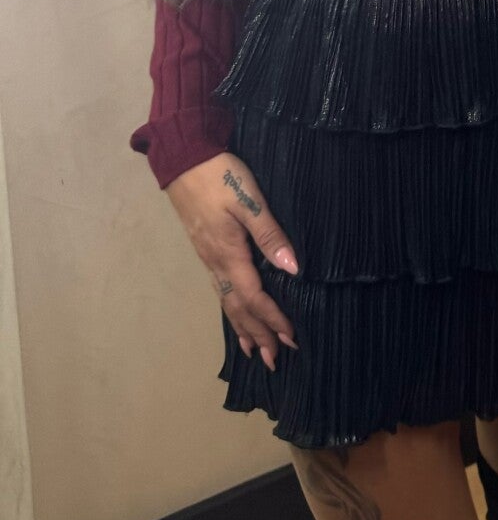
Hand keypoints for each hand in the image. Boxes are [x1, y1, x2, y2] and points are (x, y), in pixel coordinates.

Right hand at [166, 152, 300, 372]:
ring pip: (226, 301)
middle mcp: (216, 262)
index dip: (273, 319)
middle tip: (274, 360)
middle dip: (257, 334)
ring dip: (243, 327)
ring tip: (254, 350)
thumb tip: (292, 269)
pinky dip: (230, 309)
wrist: (183, 159)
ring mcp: (207, 257)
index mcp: (229, 253)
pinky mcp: (205, 249)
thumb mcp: (250, 200)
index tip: (291, 338)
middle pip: (238, 308)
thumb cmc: (220, 176)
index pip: (254, 297)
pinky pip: (219, 289)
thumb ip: (270, 234)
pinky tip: (235, 313)